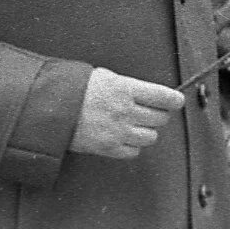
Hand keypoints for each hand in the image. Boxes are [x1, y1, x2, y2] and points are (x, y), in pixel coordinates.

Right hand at [69, 68, 184, 159]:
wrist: (52, 109)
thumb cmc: (75, 90)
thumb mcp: (105, 77)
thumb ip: (128, 86)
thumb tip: (147, 93)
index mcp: (125, 89)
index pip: (162, 96)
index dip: (174, 99)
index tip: (177, 100)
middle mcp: (125, 111)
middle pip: (160, 118)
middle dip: (159, 114)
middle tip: (152, 111)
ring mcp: (118, 132)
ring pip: (150, 137)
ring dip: (147, 130)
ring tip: (136, 124)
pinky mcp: (109, 148)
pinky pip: (134, 151)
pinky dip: (133, 145)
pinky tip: (125, 136)